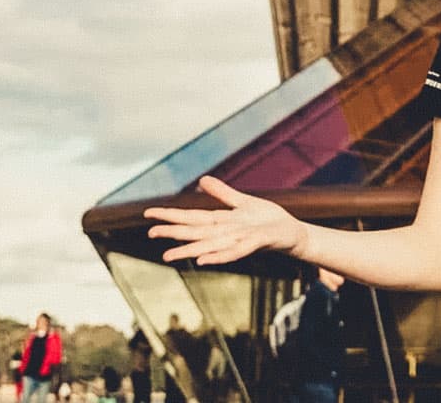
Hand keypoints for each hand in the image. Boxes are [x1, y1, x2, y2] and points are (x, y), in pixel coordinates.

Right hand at [143, 177, 307, 264]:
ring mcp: (238, 240)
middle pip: (194, 232)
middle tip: (150, 234)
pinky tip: (203, 260)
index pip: (191, 217)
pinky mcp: (255, 243)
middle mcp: (226, 233)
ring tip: (167, 256)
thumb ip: (222, 193)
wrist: (292, 233)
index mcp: (222, 222)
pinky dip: (219, 255)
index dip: (170, 215)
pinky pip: (235, 251)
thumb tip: (202, 180)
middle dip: (172, 233)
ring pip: (209, 245)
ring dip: (188, 251)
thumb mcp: (244, 202)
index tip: (148, 213)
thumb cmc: (268, 220)